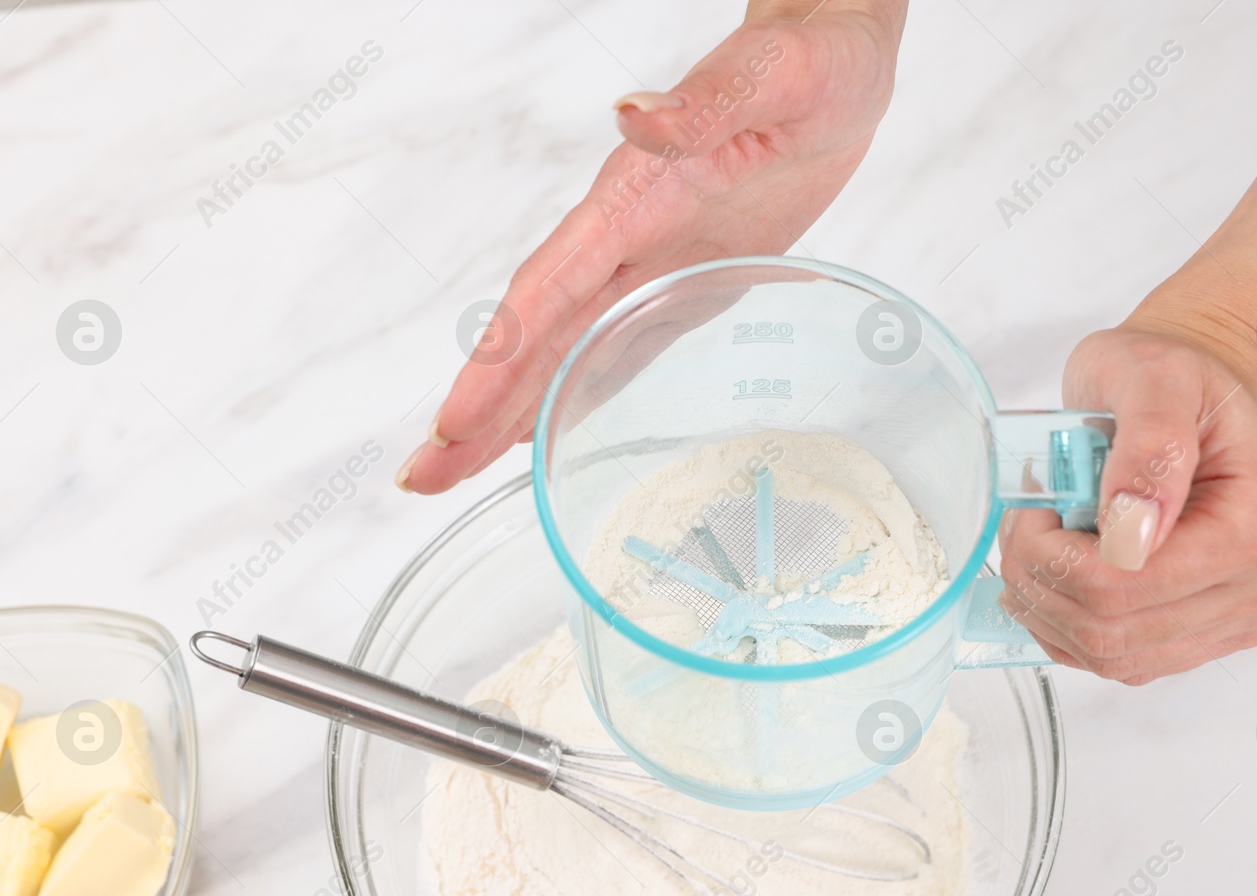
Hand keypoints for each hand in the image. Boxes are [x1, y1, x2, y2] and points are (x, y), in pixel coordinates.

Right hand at [396, 0, 906, 492]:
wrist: (834, 63)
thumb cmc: (810, 60)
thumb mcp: (772, 75)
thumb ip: (702, 102)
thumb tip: (633, 115)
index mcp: (634, 194)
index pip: (548, 288)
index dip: (500, 359)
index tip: (454, 420)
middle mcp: (625, 234)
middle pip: (534, 334)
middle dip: (478, 408)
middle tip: (422, 475)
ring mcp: (647, 261)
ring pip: (561, 348)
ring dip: (507, 412)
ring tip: (451, 470)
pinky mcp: (682, 280)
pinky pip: (613, 346)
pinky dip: (571, 392)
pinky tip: (539, 433)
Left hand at [998, 328, 1256, 684]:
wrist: (1193, 396)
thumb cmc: (1175, 377)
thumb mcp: (1156, 379)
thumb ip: (1149, 447)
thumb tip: (1130, 532)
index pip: (1132, 581)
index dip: (1055, 555)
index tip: (1032, 506)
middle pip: (1118, 627)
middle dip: (1043, 582)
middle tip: (1021, 527)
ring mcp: (1242, 621)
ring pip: (1114, 655)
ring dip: (1049, 611)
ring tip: (1034, 550)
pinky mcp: (1207, 638)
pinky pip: (1121, 662)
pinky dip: (1068, 630)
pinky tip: (1053, 583)